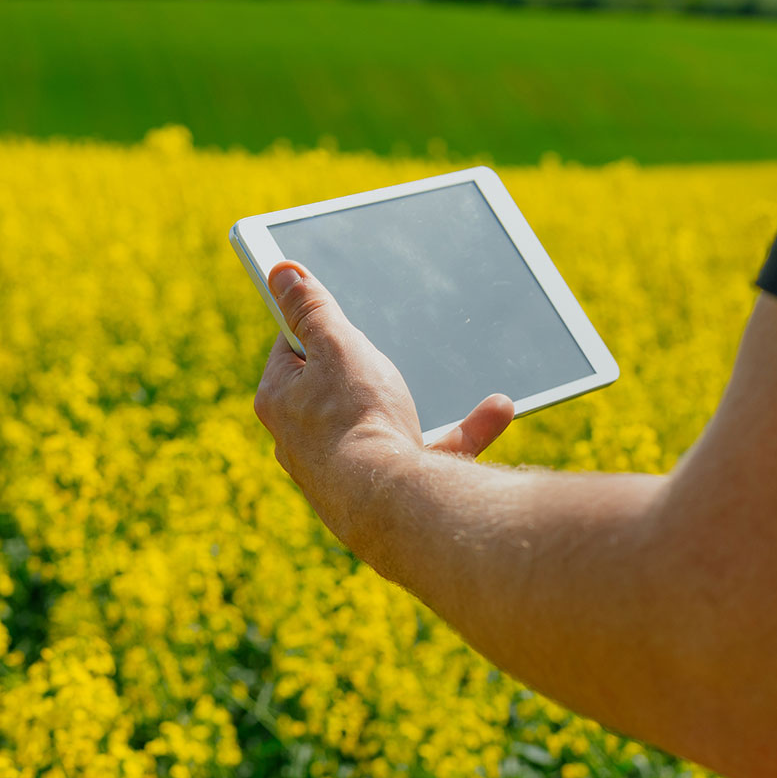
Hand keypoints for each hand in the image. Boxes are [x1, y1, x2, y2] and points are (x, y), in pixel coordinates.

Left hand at [253, 260, 514, 538]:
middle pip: (334, 388)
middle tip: (388, 349)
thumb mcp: (336, 345)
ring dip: (420, 400)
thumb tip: (279, 273)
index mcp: (280, 402)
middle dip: (368, 366)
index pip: (289, 350)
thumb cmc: (358, 419)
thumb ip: (311, 309)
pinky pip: (426, 455)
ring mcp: (342, 472)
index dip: (316, 327)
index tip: (339, 316)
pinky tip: (497, 411)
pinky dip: (460, 435)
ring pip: (385, 423)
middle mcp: (302, 443)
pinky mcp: (386, 495)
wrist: (393, 504)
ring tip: (450, 376)